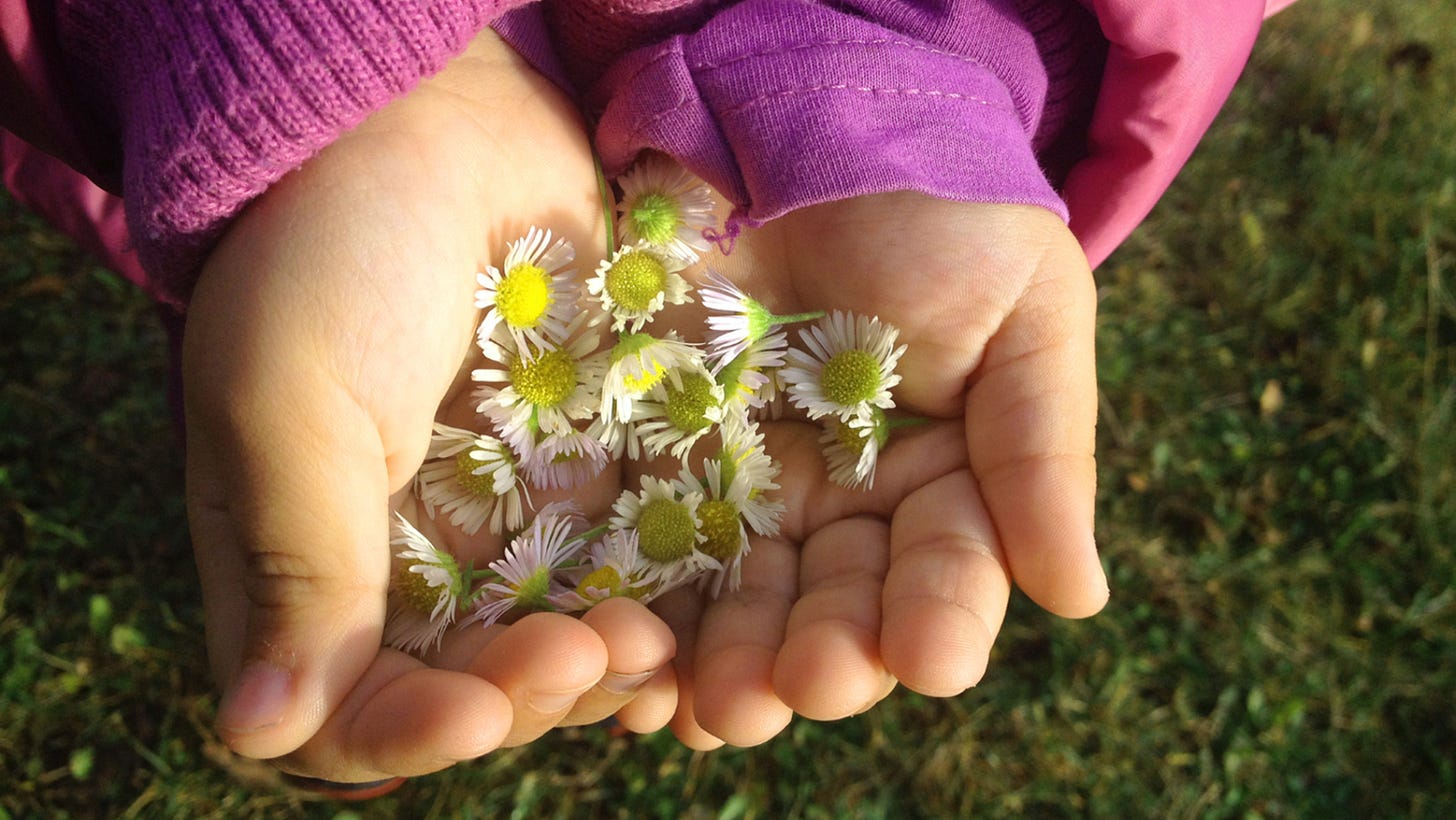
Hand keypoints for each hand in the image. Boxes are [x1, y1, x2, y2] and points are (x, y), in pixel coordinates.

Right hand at [183, 30, 672, 781]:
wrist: (433, 117)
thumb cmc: (332, 249)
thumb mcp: (288, 403)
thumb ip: (298, 568)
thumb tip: (261, 735)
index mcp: (305, 562)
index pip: (354, 708)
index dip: (417, 732)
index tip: (480, 707)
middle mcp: (408, 559)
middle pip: (474, 689)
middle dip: (533, 693)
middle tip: (594, 656)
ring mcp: (507, 516)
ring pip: (561, 640)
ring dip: (607, 665)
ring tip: (651, 645)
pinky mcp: (590, 467)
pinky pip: (630, 562)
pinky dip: (662, 605)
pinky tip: (695, 624)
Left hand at [649, 194, 1108, 747]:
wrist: (809, 123)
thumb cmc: (940, 211)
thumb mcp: (1023, 313)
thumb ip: (1043, 449)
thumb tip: (1080, 598)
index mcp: (946, 478)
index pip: (949, 566)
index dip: (940, 613)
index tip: (931, 661)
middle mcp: (848, 502)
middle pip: (840, 601)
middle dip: (827, 652)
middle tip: (808, 687)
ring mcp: (751, 488)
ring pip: (745, 597)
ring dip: (735, 658)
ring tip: (720, 707)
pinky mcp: (662, 463)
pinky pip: (655, 549)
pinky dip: (648, 611)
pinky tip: (640, 664)